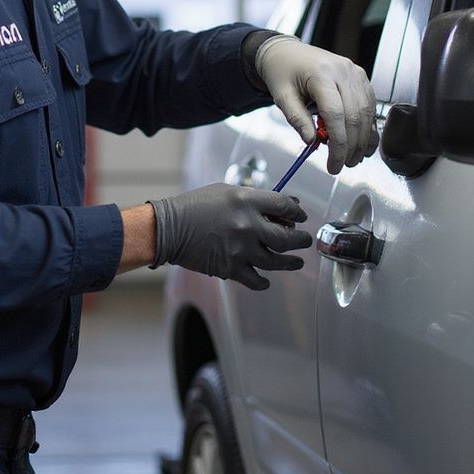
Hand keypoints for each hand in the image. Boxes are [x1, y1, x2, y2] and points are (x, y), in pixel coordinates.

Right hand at [149, 184, 311, 290]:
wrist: (168, 228)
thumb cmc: (195, 206)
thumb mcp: (225, 192)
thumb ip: (253, 198)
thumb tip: (280, 205)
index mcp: (246, 200)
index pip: (284, 205)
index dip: (297, 211)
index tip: (300, 216)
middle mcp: (247, 224)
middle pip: (286, 236)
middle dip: (300, 240)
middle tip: (305, 241)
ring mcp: (241, 249)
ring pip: (276, 261)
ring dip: (290, 262)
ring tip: (297, 262)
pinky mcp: (231, 268)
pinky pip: (256, 279)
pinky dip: (264, 282)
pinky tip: (267, 280)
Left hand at [254, 35, 377, 174]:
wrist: (286, 51)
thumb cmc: (282, 72)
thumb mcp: (281, 96)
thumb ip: (296, 119)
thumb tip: (312, 142)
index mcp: (321, 74)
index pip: (335, 114)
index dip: (338, 144)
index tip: (333, 165)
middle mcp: (342, 70)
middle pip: (354, 115)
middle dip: (352, 146)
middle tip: (344, 165)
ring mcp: (354, 72)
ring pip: (366, 112)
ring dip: (363, 139)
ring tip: (353, 158)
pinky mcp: (360, 76)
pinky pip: (369, 104)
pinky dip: (367, 125)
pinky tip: (361, 141)